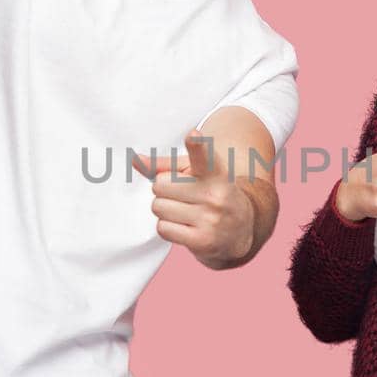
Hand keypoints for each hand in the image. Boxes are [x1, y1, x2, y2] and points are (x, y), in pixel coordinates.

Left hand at [132, 129, 254, 267]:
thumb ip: (164, 166)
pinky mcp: (203, 240)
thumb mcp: (194, 175)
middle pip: (160, 185)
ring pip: (159, 207)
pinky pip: (162, 228)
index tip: (192, 136)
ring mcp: (210, 218)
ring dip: (164, 210)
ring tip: (184, 212)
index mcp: (214, 173)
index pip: (203, 157)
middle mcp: (215, 194)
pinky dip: (167, 227)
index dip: (197, 146)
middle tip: (183, 196)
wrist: (241, 229)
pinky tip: (184, 226)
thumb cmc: (210, 195)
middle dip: (164, 191)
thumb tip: (135, 160)